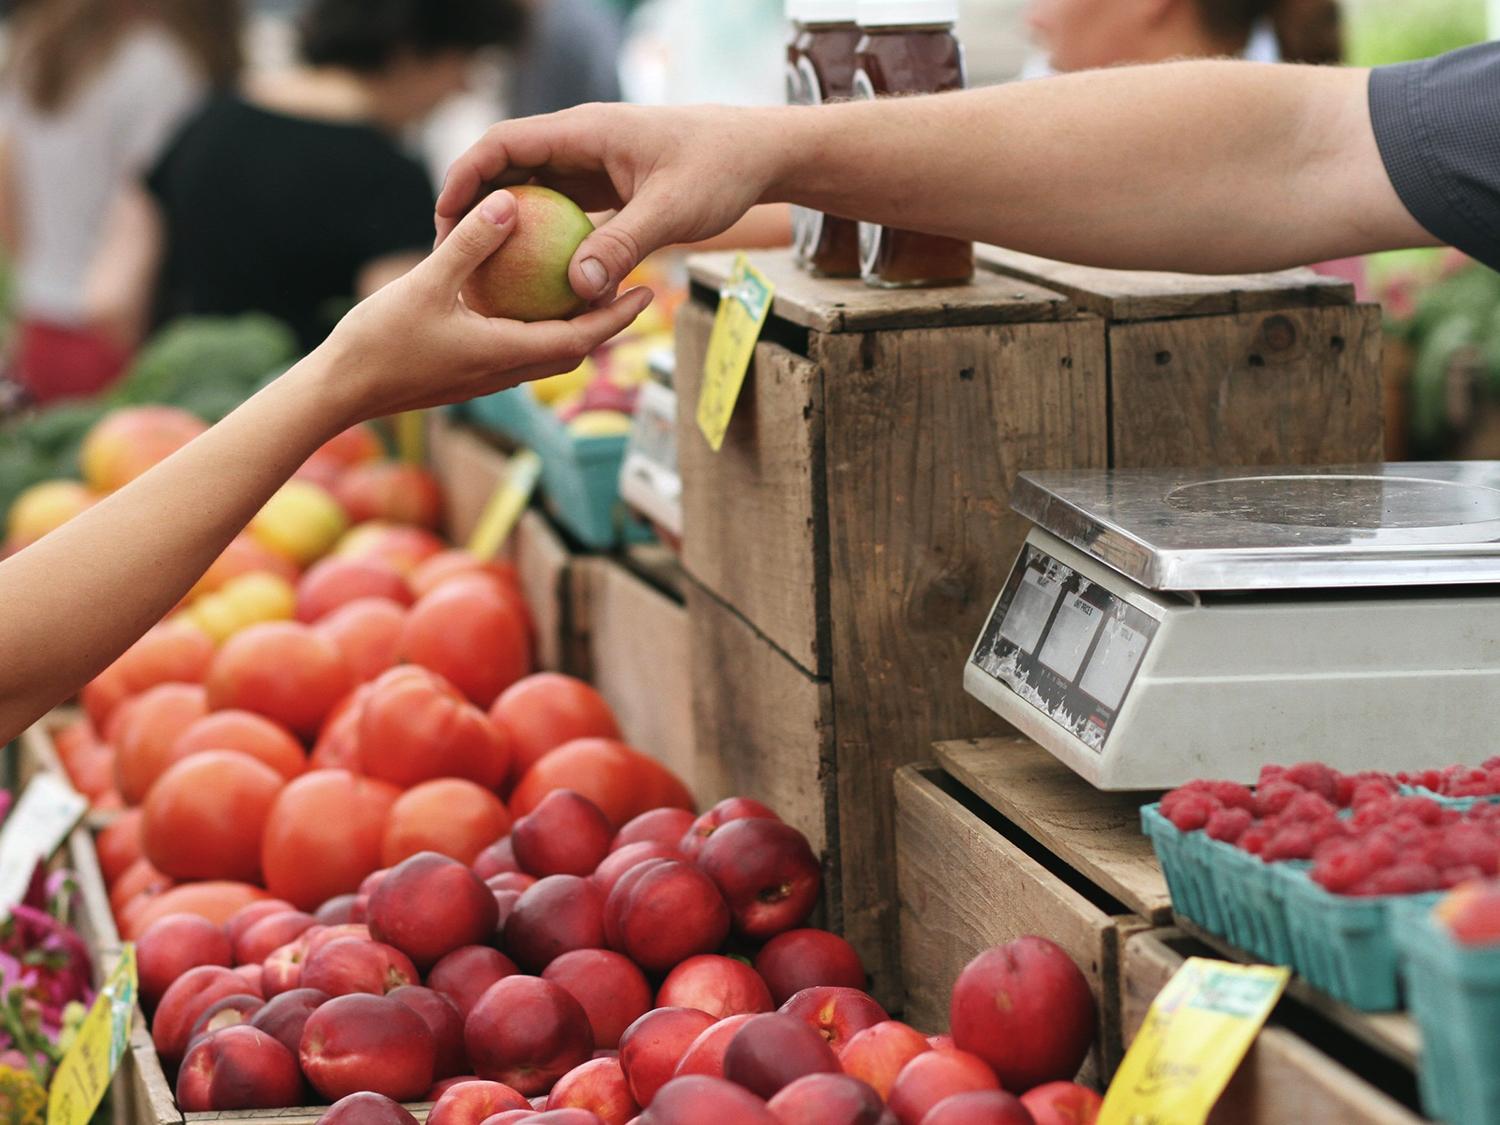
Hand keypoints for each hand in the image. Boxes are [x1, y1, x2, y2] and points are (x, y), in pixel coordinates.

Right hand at [318, 189, 652, 423]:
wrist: (338, 392)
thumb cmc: (378, 342)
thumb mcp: (426, 283)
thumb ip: (470, 244)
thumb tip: (509, 202)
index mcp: (506, 354)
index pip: (581, 339)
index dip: (618, 317)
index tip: (648, 292)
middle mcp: (504, 372)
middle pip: (572, 349)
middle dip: (606, 323)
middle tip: (632, 287)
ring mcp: (484, 378)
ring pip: (544, 353)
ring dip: (572, 328)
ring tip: (587, 290)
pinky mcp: (465, 375)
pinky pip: (515, 350)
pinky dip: (534, 328)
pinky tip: (524, 299)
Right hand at [436, 104, 782, 303]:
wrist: (758, 154)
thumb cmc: (719, 170)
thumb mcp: (671, 211)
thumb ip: (623, 246)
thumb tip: (578, 290)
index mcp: (584, 131)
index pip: (504, 143)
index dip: (466, 177)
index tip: (444, 219)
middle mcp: (580, 143)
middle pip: (508, 167)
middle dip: (474, 206)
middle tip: (450, 254)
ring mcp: (592, 164)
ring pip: (532, 191)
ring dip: (506, 225)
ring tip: (481, 271)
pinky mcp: (606, 187)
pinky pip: (561, 210)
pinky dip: (542, 238)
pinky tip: (533, 279)